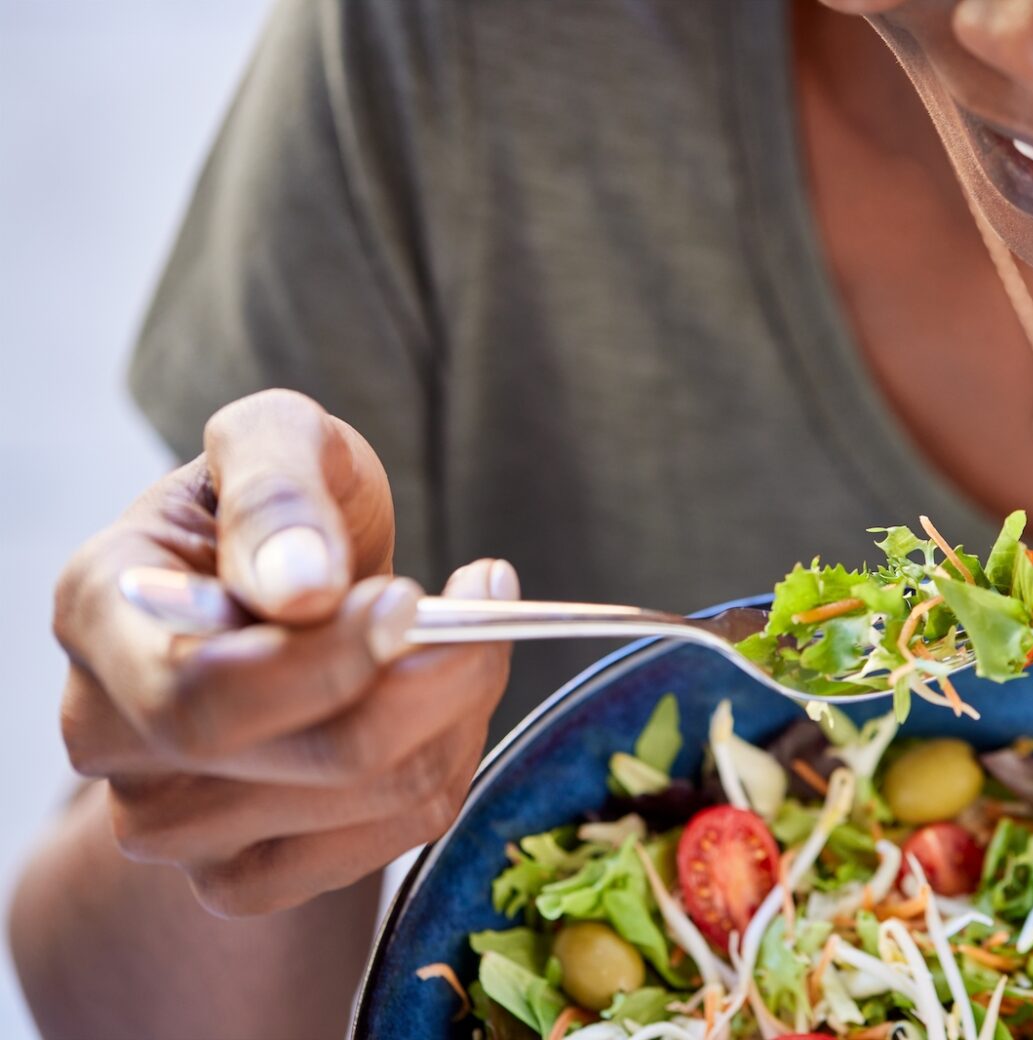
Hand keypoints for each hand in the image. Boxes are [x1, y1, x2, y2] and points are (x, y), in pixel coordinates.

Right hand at [52, 389, 515, 915]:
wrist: (286, 582)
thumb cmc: (280, 502)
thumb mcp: (277, 440)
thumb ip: (278, 491)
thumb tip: (301, 588)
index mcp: (100, 612)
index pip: (203, 694)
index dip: (329, 663)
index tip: (412, 598)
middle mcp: (111, 735)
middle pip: (311, 758)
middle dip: (433, 678)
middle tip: (486, 595)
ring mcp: (172, 822)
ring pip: (375, 797)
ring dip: (460, 705)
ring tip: (466, 629)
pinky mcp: (244, 872)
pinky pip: (392, 840)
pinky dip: (451, 758)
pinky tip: (445, 696)